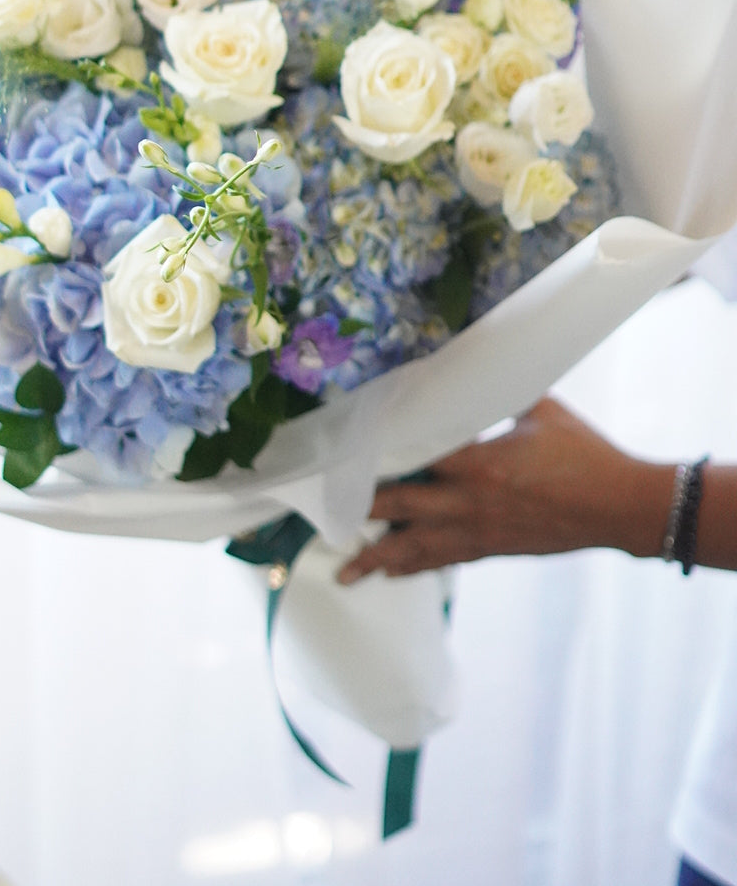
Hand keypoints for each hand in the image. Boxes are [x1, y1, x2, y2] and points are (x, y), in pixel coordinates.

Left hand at [337, 397, 674, 584]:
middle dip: (361, 514)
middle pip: (401, 508)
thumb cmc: (585, 455)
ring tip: (346, 571)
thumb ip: (500, 396)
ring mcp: (480, 531)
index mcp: (478, 462)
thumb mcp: (540, 411)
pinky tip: (393, 571)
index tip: (342, 460)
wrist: (620, 507)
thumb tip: (476, 372)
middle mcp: (470, 502)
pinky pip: (444, 559)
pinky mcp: (494, 549)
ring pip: (417, 548)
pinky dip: (415, 565)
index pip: (413, 459)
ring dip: (379, 559)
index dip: (375, 461)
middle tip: (323, 516)